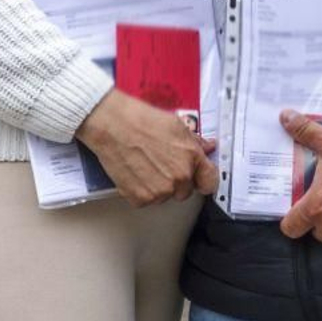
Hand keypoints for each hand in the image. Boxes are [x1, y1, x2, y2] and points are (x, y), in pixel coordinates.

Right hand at [77, 90, 218, 206]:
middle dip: (177, 180)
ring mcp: (159, 191)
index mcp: (191, 158)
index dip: (204, 179)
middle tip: (160, 163)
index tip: (199, 178)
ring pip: (165, 196)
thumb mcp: (175, 124)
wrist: (111, 125)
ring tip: (144, 164)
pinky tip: (135, 172)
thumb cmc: (139, 120)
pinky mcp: (140, 198)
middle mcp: (178, 178)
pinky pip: (146, 200)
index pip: (210, 182)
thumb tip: (206, 147)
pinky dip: (141, 190)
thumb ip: (194, 141)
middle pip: (185, 191)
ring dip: (158, 186)